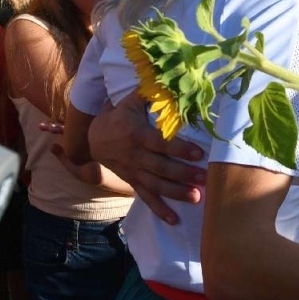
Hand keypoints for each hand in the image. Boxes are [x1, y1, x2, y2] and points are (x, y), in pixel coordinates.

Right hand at [73, 92, 205, 225]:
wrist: (93, 140)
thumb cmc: (118, 118)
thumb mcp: (129, 102)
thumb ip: (148, 94)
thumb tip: (169, 79)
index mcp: (137, 134)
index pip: (161, 144)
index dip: (179, 149)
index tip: (199, 154)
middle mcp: (136, 155)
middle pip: (162, 167)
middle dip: (184, 174)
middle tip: (205, 179)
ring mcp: (134, 171)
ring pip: (156, 185)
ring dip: (176, 193)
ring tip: (196, 198)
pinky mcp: (133, 182)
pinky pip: (146, 198)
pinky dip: (159, 210)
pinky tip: (174, 220)